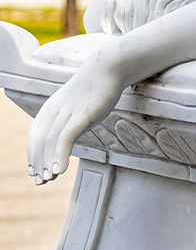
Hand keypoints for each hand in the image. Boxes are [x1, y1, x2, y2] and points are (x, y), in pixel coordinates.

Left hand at [27, 60, 125, 184]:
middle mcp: (54, 110)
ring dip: (47, 163)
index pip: (35, 135)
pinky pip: (64, 139)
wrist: (108, 68)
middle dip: (38, 163)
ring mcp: (67, 112)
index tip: (35, 170)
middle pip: (39, 141)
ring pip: (49, 142)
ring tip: (48, 179)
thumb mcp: (79, 102)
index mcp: (51, 107)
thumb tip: (72, 130)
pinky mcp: (80, 116)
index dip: (32, 154)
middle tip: (40, 181)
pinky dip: (59, 156)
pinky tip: (60, 170)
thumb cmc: (97, 87)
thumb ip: (71, 116)